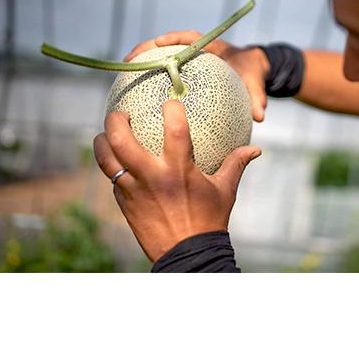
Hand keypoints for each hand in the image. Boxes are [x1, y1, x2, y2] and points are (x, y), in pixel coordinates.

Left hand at [93, 100, 260, 261]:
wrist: (187, 256)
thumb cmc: (209, 220)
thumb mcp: (225, 190)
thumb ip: (236, 164)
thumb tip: (255, 149)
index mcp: (179, 170)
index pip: (174, 128)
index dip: (171, 108)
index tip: (170, 102)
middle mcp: (152, 176)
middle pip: (121, 139)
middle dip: (115, 120)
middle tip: (119, 113)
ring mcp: (134, 191)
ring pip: (106, 159)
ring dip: (102, 142)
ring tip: (107, 135)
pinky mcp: (125, 204)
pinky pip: (112, 179)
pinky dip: (112, 166)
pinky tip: (117, 163)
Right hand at [124, 30, 269, 121]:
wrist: (252, 69)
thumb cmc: (252, 72)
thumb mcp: (255, 82)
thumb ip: (257, 97)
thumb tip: (259, 115)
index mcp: (211, 46)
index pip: (190, 37)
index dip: (173, 38)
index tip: (158, 43)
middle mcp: (195, 49)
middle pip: (166, 44)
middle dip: (146, 49)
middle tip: (128, 61)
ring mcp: (187, 57)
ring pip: (160, 55)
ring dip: (142, 62)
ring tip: (123, 75)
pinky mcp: (183, 68)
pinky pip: (164, 69)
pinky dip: (150, 76)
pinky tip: (136, 94)